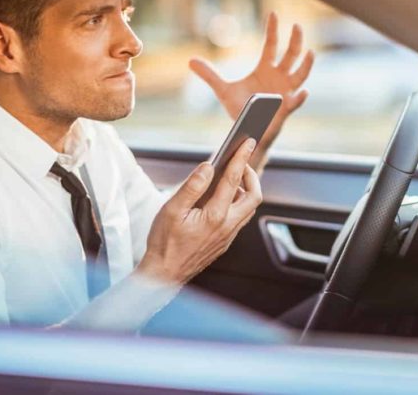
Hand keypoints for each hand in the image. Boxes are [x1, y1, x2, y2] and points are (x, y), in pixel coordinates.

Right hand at [136, 138, 262, 284]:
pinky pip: (240, 219)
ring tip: (231, 178)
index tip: (248, 142)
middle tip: (240, 162)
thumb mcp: (172, 210)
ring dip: (245, 190)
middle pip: (253, 195)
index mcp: (215, 215)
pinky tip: (223, 198)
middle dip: (250, 175)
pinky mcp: (224, 242)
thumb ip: (192, 186)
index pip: (233, 179)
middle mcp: (227, 226)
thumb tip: (208, 167)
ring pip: (248, 208)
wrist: (164, 275)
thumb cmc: (164, 244)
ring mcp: (228, 236)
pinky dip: (238, 203)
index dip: (241, 157)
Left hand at [189, 12, 314, 165]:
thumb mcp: (223, 90)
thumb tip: (191, 61)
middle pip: (291, 55)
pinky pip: (295, 102)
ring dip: (306, 65)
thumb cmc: (240, 108)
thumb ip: (209, 74)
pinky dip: (300, 98)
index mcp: (265, 69)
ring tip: (310, 53)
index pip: (271, 45)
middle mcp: (279, 77)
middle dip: (295, 40)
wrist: (247, 130)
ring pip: (300, 75)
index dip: (273, 29)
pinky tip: (304, 92)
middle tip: (297, 25)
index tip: (273, 13)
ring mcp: (285, 92)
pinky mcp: (286, 109)